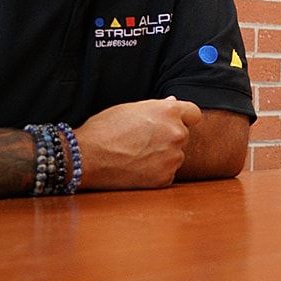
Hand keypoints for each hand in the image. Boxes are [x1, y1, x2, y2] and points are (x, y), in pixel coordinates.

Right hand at [75, 96, 200, 189]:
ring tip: (136, 156)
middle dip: (169, 138)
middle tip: (144, 142)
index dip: (183, 118)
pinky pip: (167, 174)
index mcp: (169, 112)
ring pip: (175, 156)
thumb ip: (157, 107)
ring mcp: (172, 157)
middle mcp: (176, 133)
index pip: (194, 114)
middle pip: (183, 136)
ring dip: (163, 156)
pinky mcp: (165, 178)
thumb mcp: (130, 109)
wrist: (86, 157)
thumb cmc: (104, 129)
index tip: (174, 123)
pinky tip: (136, 169)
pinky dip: (156, 173)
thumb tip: (173, 102)